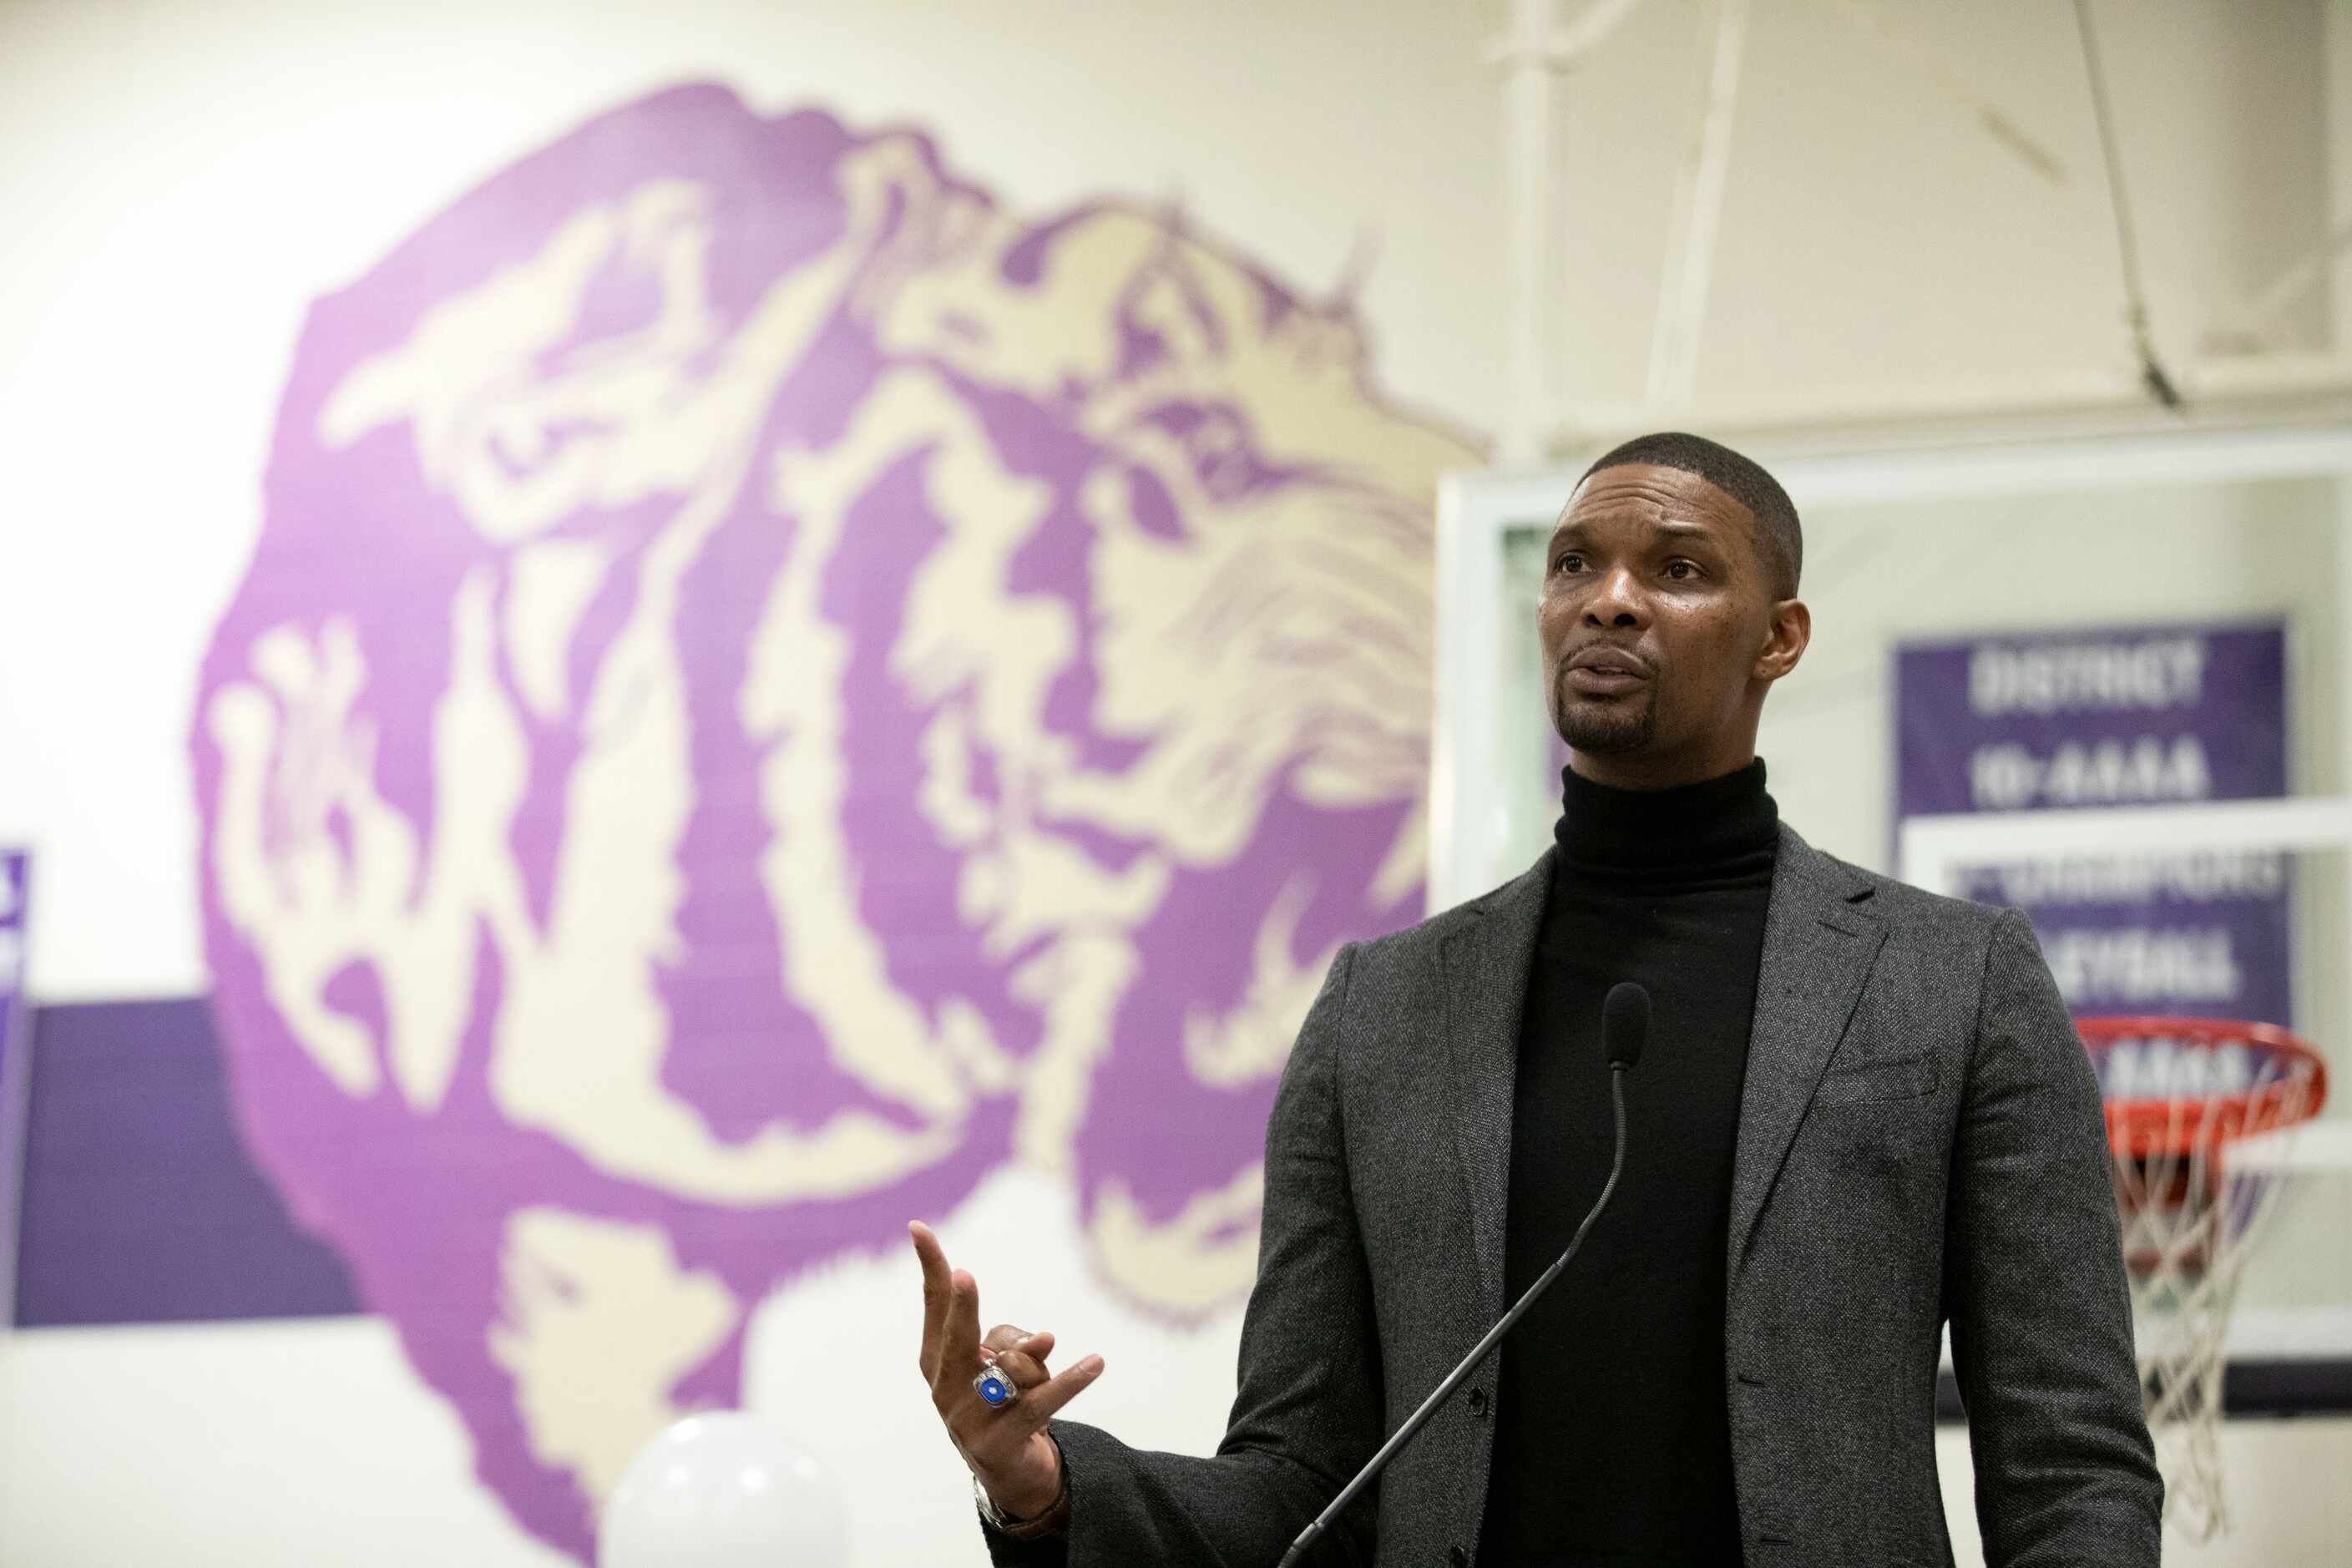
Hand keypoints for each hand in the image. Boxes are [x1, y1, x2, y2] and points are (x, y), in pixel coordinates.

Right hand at [910, 1219, 1105, 1519]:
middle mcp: (943, 1389)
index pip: (933, 1305)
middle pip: (957, 1338)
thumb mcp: (1001, 1363)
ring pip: (1015, 1368)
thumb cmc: (999, 1399)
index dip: (930, 1267)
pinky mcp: (1000, 1443)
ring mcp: (967, 1419)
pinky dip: (1071, 1381)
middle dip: (963, 1308)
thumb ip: (1014, 1342)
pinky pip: (1043, 1402)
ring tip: (1037, 1382)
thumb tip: (1044, 1342)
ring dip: (1039, 1367)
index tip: (918, 1228)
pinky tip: (1095, 1363)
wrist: (1008, 1470)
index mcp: (935, 1361)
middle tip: (965, 1276)